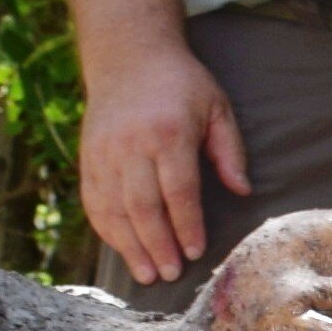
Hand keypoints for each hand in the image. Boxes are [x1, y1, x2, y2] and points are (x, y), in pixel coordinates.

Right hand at [78, 35, 250, 285]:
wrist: (128, 55)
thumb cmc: (181, 84)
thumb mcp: (217, 107)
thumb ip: (230, 151)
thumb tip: (243, 192)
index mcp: (168, 132)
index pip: (178, 190)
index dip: (187, 225)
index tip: (196, 252)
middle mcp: (131, 145)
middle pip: (143, 207)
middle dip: (158, 245)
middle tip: (171, 275)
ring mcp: (104, 152)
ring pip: (114, 210)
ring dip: (130, 246)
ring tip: (147, 274)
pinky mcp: (88, 157)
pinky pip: (94, 201)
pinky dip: (107, 229)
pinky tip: (122, 249)